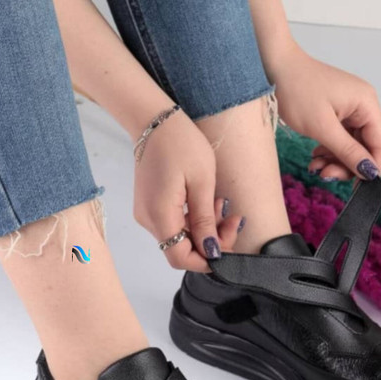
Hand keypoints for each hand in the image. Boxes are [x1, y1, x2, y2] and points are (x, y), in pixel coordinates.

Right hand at [133, 111, 243, 271]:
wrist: (155, 120)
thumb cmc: (181, 144)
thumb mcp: (202, 182)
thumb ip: (205, 221)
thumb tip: (210, 251)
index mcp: (160, 215)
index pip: (181, 258)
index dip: (206, 259)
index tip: (229, 240)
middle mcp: (148, 220)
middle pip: (181, 249)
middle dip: (211, 240)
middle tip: (233, 219)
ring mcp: (147, 212)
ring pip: (179, 237)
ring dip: (204, 228)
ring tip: (222, 204)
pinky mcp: (150, 205)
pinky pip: (173, 223)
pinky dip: (193, 219)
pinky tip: (207, 201)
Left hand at [274, 42, 380, 180]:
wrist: (274, 67)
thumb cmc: (297, 91)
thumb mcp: (322, 127)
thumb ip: (347, 151)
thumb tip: (370, 172)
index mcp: (367, 104)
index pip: (379, 143)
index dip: (370, 168)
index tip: (357, 188)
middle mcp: (362, 104)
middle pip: (364, 146)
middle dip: (346, 164)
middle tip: (324, 175)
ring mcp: (348, 107)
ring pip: (350, 144)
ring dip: (334, 159)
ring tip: (315, 166)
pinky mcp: (334, 111)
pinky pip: (338, 137)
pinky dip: (328, 150)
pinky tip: (315, 156)